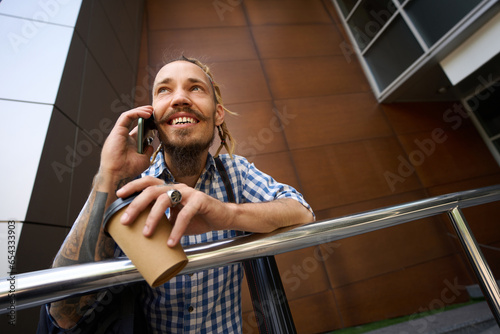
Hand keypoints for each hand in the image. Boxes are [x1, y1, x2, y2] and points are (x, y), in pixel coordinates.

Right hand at [98, 106, 154, 187]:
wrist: (119, 174)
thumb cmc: (129, 170)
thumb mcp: (144, 159)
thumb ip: (148, 151)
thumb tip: (151, 145)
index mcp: (130, 142)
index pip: (139, 128)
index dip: (148, 123)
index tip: (158, 121)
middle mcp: (124, 136)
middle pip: (135, 120)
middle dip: (145, 114)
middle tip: (156, 112)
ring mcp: (120, 133)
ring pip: (129, 116)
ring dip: (141, 111)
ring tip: (152, 110)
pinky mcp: (117, 130)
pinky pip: (126, 116)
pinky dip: (136, 113)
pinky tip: (147, 114)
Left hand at [115, 177, 233, 245]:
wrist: (222, 218)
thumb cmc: (198, 218)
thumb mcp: (175, 220)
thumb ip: (162, 222)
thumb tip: (141, 237)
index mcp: (170, 190)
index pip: (148, 182)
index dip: (133, 186)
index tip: (119, 195)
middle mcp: (177, 188)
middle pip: (152, 190)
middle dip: (136, 205)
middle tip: (126, 220)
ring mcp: (189, 192)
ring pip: (165, 199)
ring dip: (153, 217)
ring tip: (146, 233)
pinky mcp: (200, 200)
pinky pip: (184, 214)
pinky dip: (176, 229)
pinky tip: (171, 242)